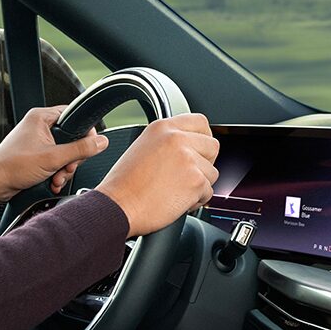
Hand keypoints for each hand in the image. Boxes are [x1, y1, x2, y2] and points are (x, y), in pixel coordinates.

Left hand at [0, 106, 109, 209]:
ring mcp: (37, 142)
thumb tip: (100, 142)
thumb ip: (80, 149)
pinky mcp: (35, 156)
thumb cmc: (12, 166)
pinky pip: (54, 162)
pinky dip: (56, 173)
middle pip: (70, 138)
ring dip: (64, 169)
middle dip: (71, 159)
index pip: (73, 115)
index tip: (88, 146)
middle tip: (66, 167)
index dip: (84, 132)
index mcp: (41, 117)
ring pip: (63, 153)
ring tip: (57, 178)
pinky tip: (52, 182)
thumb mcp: (53, 158)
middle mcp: (38, 126)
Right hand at [94, 114, 219, 236]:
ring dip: (199, 184)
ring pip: (212, 172)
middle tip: (186, 175)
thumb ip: (167, 142)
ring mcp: (188, 159)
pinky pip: (208, 192)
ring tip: (175, 190)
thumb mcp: (142, 147)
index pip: (200, 122)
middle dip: (204, 163)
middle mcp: (177, 138)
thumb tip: (189, 147)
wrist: (118, 206)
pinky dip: (196, 200)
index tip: (198, 150)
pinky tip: (175, 201)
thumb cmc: (124, 184)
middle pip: (212, 146)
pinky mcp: (195, 180)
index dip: (202, 139)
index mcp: (162, 128)